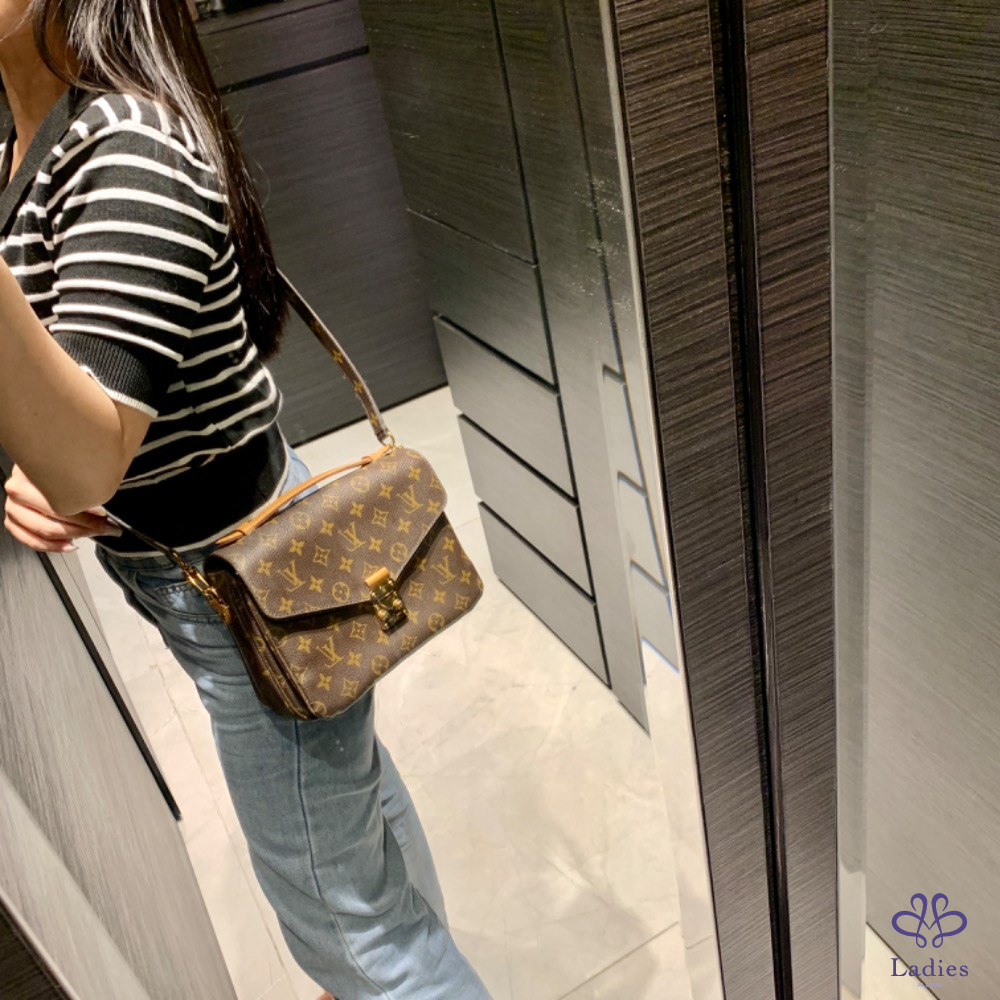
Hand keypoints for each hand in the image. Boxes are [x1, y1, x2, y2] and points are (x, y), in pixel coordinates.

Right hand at [3, 465, 121, 552]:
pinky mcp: (12, 524)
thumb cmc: (58, 475)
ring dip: (75, 535)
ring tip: (94, 533)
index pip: (60, 492)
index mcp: (30, 471)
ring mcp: (13, 508)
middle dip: (86, 523)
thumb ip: (82, 479)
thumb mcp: (70, 468)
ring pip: (46, 529)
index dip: (84, 504)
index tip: (103, 512)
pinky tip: (71, 545)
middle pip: (55, 512)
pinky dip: (54, 546)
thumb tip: (102, 496)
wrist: (39, 478)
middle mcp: (17, 490)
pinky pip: (33, 541)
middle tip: (106, 526)